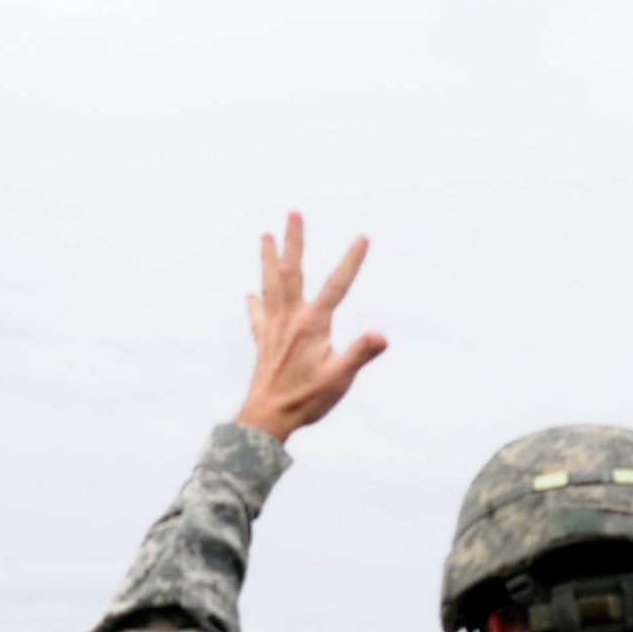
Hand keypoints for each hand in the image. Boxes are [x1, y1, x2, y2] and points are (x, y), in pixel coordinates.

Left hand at [236, 213, 387, 444]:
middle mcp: (290, 319)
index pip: (336, 285)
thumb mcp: (339, 379)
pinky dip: (255, 302)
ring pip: (270, 285)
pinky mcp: (263, 342)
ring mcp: (273, 329)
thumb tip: (382, 337)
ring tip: (265, 235)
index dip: (351, 261)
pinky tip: (250, 294)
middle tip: (293, 213)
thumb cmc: (306, 400)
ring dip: (269, 259)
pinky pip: (258, 316)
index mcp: (312, 324)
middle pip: (292, 271)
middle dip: (294, 241)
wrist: (267, 418)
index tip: (363, 237)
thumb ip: (360, 354)